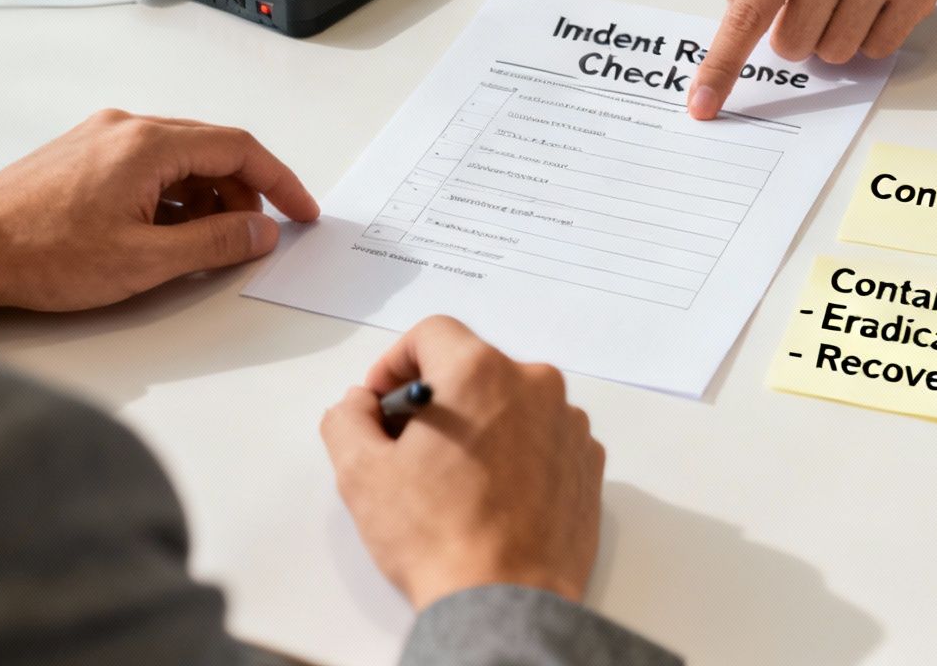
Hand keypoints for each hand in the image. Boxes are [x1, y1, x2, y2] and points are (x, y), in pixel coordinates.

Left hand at [0, 110, 318, 311]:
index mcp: (148, 144)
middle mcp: (127, 127)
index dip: (280, 182)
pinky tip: (164, 236)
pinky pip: (148, 166)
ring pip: (180, 159)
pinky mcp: (83, 154)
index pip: (240, 148)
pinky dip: (172, 197)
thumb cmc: (39, 253)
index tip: (301, 213)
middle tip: (251, 239)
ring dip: (205, 199)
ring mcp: (102, 137)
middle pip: (212, 150)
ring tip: (202, 247)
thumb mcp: (143, 261)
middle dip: (243, 195)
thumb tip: (261, 232)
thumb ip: (214, 244)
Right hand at [319, 316, 603, 610]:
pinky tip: (493, 494)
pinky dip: (518, 452)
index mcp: (479, 372)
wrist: (504, 602)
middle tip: (409, 446)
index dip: (397, 363)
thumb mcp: (362, 473)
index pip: (431, 333)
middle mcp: (534, 384)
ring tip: (454, 478)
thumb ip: (348, 418)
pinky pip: (544, 436)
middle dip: (437, 398)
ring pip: (511, 402)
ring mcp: (569, 423)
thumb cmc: (438, 537)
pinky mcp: (588, 462)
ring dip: (480, 424)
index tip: (383, 401)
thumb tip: (359, 403)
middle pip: (473, 367)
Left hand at [687, 0, 936, 118]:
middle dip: (797, 36)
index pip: (747, 13)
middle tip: (817, 1)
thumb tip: (735, 12)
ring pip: (835, 54)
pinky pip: (877, 50)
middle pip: (792, 45)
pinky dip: (872, 36)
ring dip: (836, 37)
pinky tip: (879, 0)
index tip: (702, 103)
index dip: (722, 64)